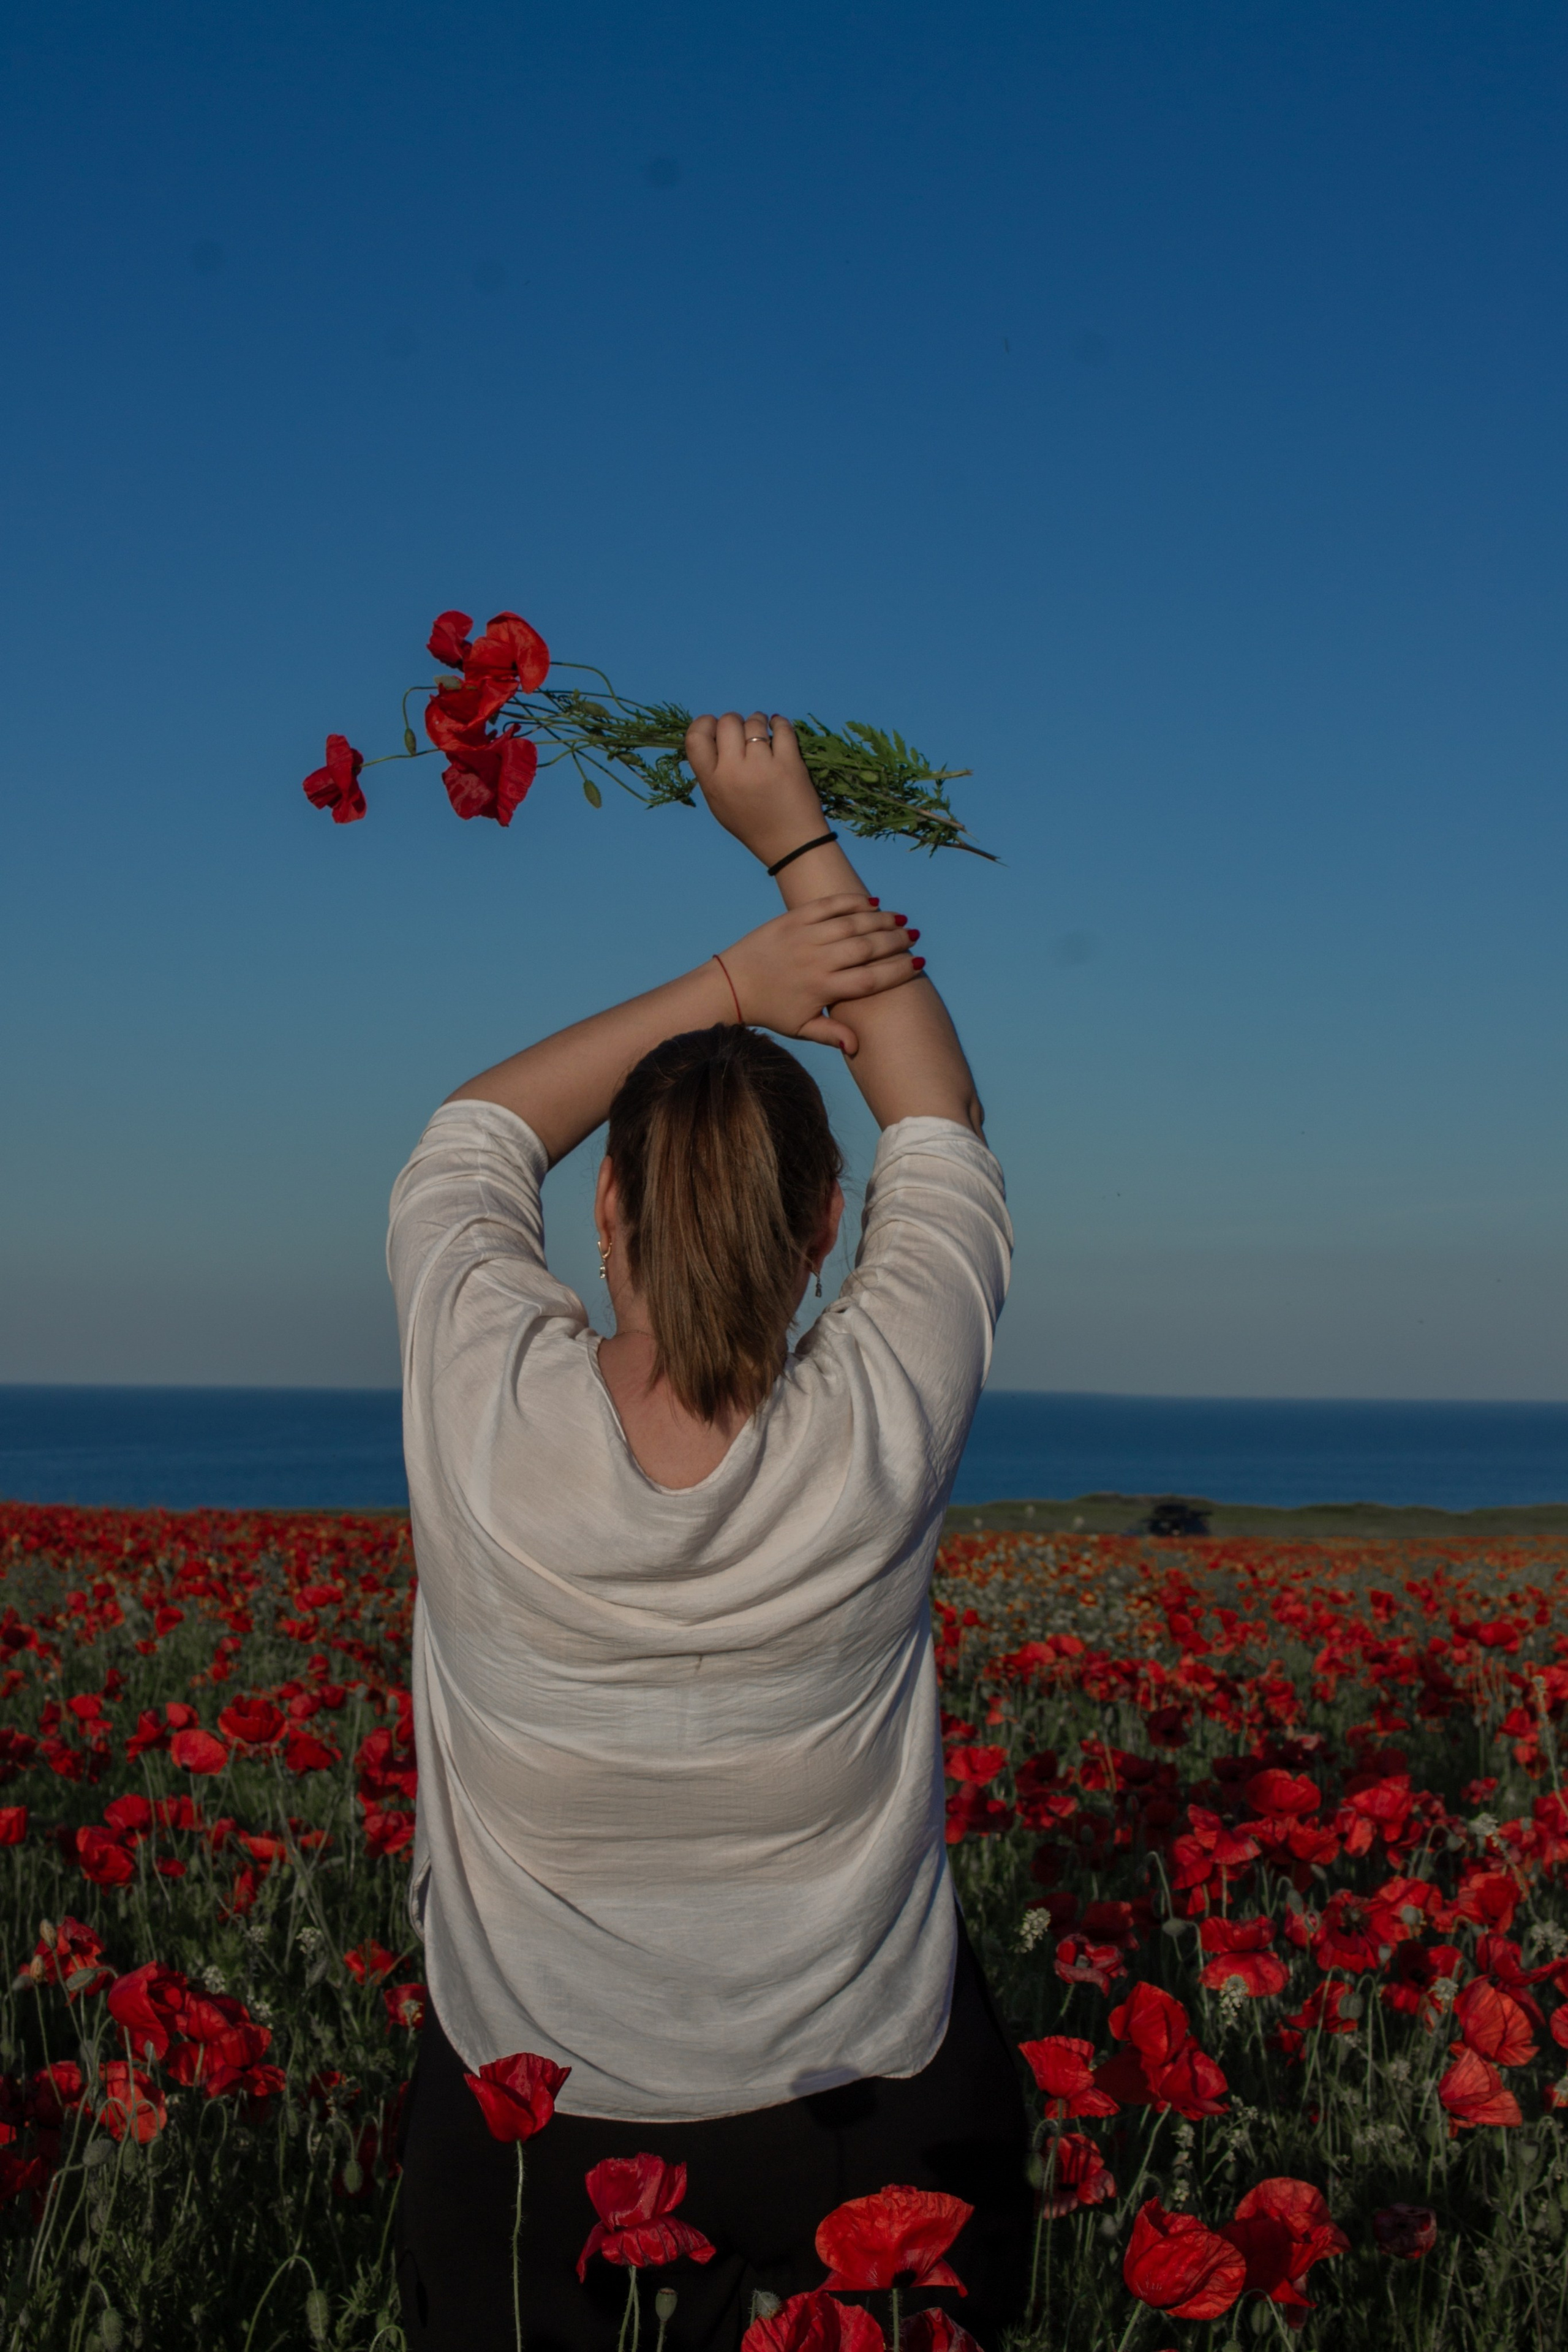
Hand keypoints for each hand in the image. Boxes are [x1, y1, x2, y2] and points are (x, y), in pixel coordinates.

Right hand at [685, 710, 824, 867]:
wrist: (790, 844)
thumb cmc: (753, 825)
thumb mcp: (719, 804)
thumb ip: (712, 772)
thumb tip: (714, 736)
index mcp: (713, 783)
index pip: (695, 738)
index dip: (704, 724)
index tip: (715, 726)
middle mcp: (734, 772)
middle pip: (727, 722)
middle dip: (734, 720)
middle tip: (744, 730)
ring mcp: (762, 766)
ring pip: (754, 722)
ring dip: (758, 720)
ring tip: (764, 730)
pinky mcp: (789, 762)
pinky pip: (781, 728)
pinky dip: (779, 723)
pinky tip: (778, 727)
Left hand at [717, 895, 922, 1052]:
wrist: (731, 984)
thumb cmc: (770, 1009)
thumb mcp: (800, 1028)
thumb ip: (830, 1034)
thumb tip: (857, 1046)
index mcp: (822, 990)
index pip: (870, 980)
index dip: (898, 971)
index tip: (918, 964)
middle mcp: (816, 961)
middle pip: (866, 948)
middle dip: (895, 941)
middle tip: (912, 937)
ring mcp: (804, 936)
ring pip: (851, 923)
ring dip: (880, 919)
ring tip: (899, 919)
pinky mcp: (792, 919)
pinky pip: (827, 905)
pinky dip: (851, 901)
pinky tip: (871, 902)